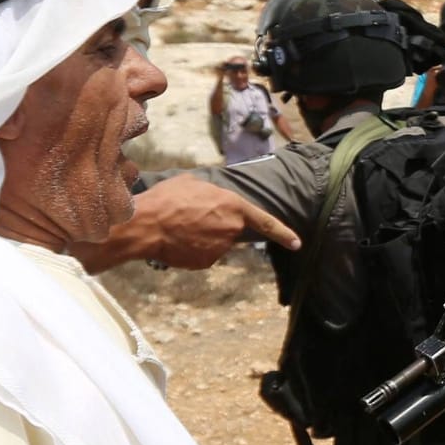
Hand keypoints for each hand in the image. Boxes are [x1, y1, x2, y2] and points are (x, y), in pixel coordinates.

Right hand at [68, 174, 298, 271]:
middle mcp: (232, 229)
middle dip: (217, 225)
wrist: (147, 225)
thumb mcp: (192, 182)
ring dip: (203, 236)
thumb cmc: (168, 198)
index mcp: (234, 206)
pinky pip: (204, 254)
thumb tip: (211, 193)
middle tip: (191, 216)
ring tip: (180, 226)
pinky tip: (178, 240)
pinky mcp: (206, 262)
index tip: (296, 243)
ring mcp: (220, 248)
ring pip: (217, 242)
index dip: (282, 233)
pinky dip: (193, 249)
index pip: (265, 222)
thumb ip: (211, 190)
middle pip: (233, 229)